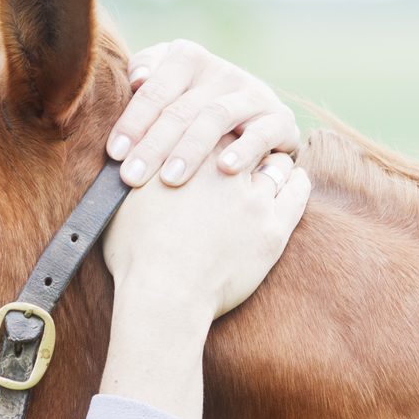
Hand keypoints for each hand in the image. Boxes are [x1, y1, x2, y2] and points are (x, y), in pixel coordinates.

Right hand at [104, 150, 310, 320]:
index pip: (213, 123)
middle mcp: (225, 168)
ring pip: (276, 163)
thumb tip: (126, 158)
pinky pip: (297, 191)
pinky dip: (296, 182)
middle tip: (245, 150)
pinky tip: (291, 181)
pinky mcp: (272, 227)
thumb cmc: (135, 255)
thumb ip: (137, 172)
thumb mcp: (121, 203)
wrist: (163, 295)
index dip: (216, 131)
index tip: (217, 140)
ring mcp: (253, 198)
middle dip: (245, 142)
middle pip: (247, 138)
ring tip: (269, 168)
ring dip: (272, 163)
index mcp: (189, 155)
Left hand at [105, 40, 299, 187]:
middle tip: (132, 176)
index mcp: (188, 59)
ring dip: (190, 150)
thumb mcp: (165, 89)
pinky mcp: (279, 119)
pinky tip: (225, 169)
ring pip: (215, 117)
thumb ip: (145, 74)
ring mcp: (253, 93)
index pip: (155, 89)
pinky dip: (244, 150)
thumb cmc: (191, 112)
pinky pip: (261, 133)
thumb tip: (137, 78)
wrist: (251, 124)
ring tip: (170, 179)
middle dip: (154, 145)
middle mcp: (222, 71)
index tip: (115, 153)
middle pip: (181, 108)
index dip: (133, 121)